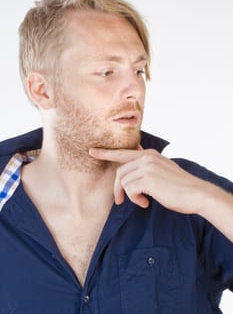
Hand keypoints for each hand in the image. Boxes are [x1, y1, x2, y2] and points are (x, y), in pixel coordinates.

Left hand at [89, 147, 204, 212]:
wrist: (196, 193)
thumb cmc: (178, 186)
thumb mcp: (162, 169)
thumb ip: (147, 165)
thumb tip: (134, 164)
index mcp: (149, 154)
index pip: (123, 152)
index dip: (106, 153)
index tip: (92, 151)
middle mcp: (146, 157)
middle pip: (120, 172)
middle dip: (117, 188)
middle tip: (120, 201)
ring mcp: (147, 167)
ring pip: (123, 182)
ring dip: (129, 196)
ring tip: (142, 201)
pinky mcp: (148, 179)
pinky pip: (130, 190)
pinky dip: (135, 199)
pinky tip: (146, 203)